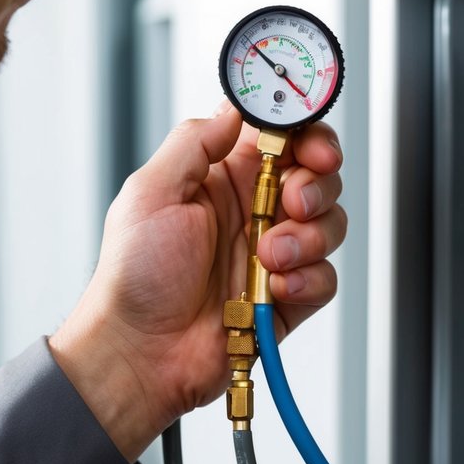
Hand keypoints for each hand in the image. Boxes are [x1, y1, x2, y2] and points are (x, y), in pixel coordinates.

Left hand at [49, 101, 346, 459]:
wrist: (140, 353)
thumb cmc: (134, 278)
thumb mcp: (150, 193)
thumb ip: (195, 143)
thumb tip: (234, 110)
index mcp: (225, 180)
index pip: (283, 140)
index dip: (307, 136)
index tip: (312, 145)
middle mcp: (255, 213)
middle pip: (318, 178)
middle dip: (316, 185)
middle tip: (291, 201)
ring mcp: (275, 256)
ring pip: (329, 226)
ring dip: (308, 237)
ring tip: (269, 258)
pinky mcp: (289, 298)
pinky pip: (325, 278)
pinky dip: (308, 280)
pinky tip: (277, 288)